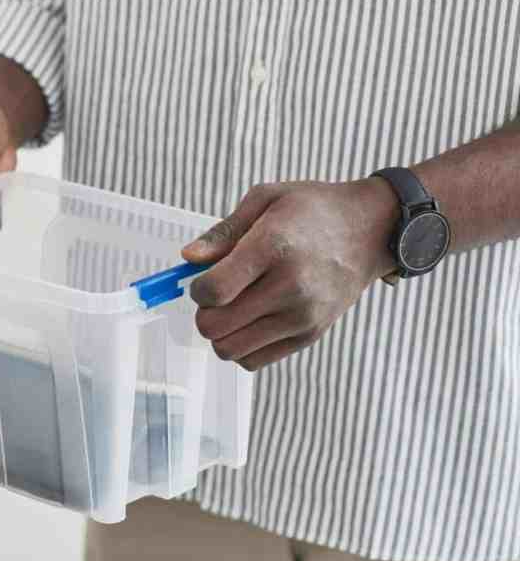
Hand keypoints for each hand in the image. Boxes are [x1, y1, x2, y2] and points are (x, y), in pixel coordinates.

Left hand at [182, 178, 399, 370]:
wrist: (372, 229)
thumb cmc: (312, 210)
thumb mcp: (265, 199)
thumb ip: (223, 233)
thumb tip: (188, 259)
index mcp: (273, 247)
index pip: (214, 291)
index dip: (196, 289)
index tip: (204, 277)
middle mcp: (290, 287)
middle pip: (216, 326)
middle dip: (204, 311)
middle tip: (217, 293)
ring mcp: (302, 316)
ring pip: (230, 350)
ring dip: (221, 331)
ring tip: (235, 306)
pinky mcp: (310, 335)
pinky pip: (253, 360)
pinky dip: (242, 345)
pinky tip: (252, 318)